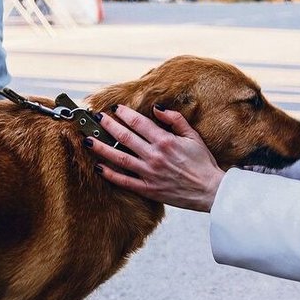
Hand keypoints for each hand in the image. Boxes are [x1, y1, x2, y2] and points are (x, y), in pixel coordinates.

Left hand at [86, 105, 225, 211]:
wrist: (210, 190)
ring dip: (102, 148)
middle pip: (125, 137)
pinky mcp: (148, 189)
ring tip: (88, 140)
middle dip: (108, 125)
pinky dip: (110, 174)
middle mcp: (154, 155)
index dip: (124, 114)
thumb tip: (157, 109)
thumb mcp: (193, 136)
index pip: (139, 123)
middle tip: (97, 118)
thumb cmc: (203, 163)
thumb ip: (175, 120)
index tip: (115, 108)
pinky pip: (124, 181)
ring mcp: (149, 173)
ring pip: (119, 158)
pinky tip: (99, 167)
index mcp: (165, 140)